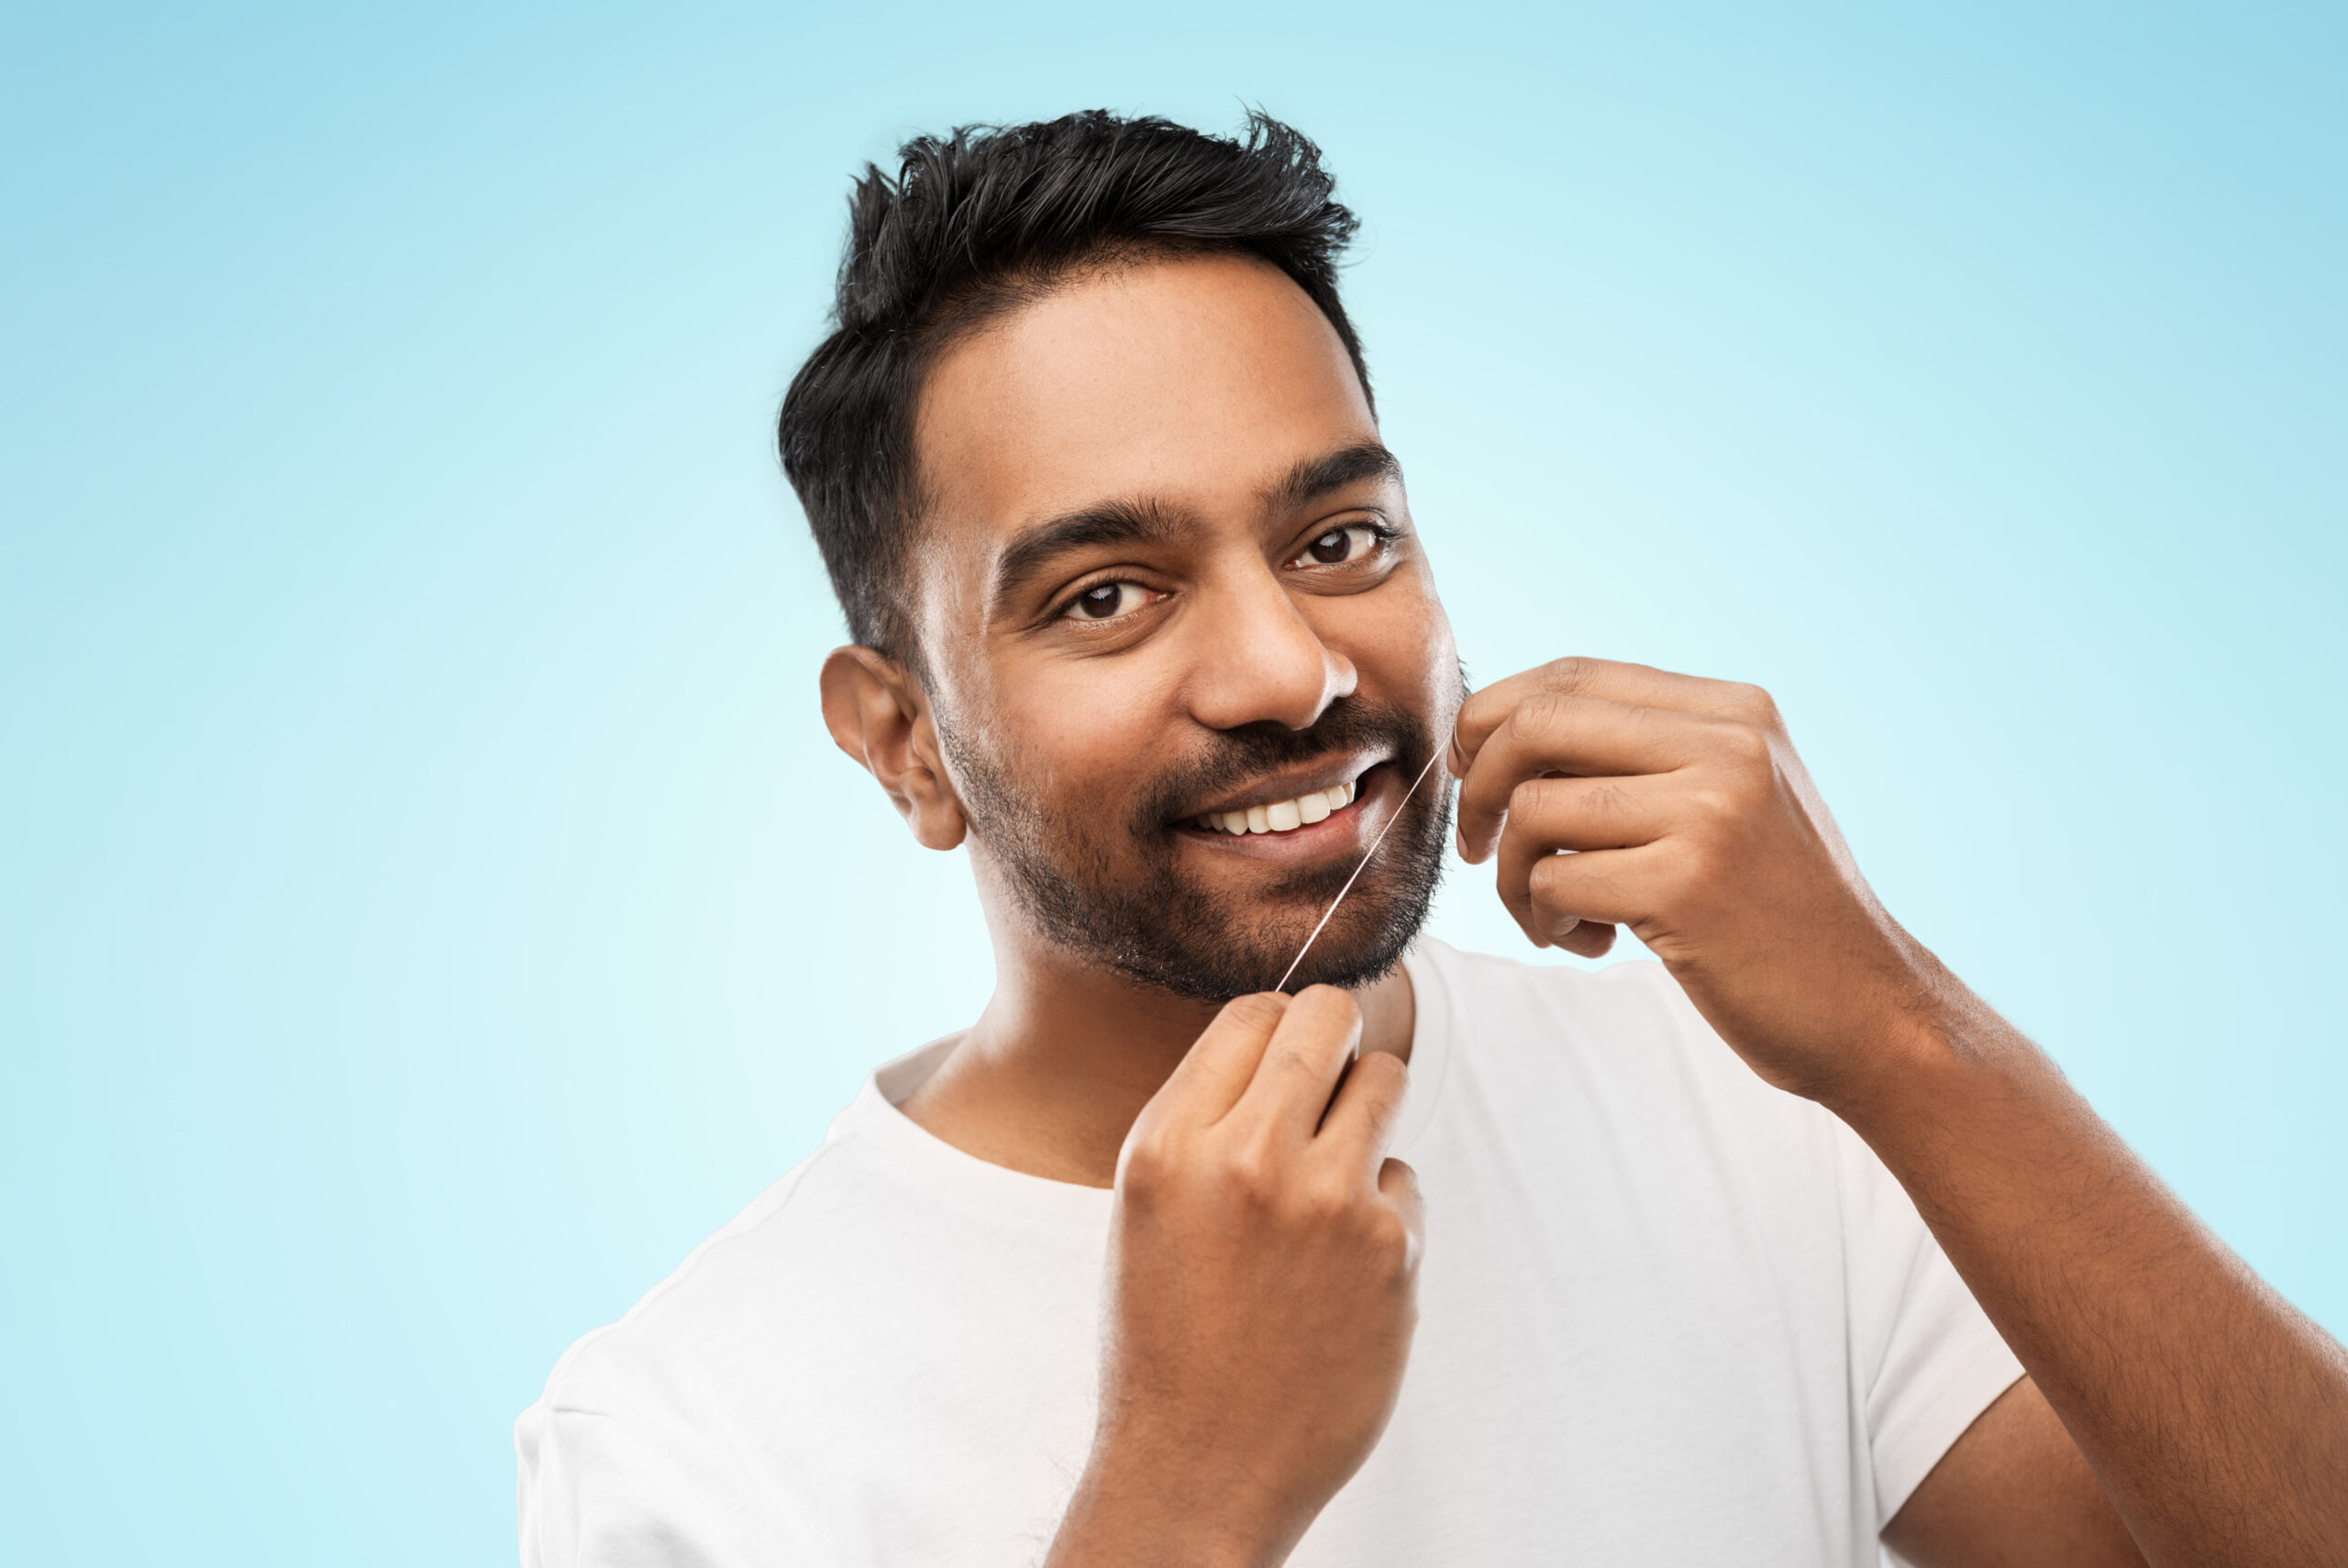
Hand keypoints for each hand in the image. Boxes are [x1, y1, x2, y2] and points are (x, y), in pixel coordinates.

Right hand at [1048, 987, 1423, 1567]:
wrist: (1201, 1468)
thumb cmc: (1168, 1333)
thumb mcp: (1151, 1208)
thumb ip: (1206, 1120)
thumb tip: (1285, 1034)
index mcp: (1170, 1144)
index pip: (1252, 1012)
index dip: (1280, 1025)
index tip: (1288, 1055)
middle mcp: (1247, 1157)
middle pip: (1330, 1016)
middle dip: (1338, 1037)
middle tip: (1333, 1078)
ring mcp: (1327, 1201)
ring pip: (1386, 1081)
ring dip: (1368, 1112)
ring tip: (1333, 1176)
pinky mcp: (1392, 1250)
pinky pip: (1406, 1180)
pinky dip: (1383, 1211)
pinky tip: (1339, 1271)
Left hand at [1450, 657, 1942, 1103]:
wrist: (1868, 1012)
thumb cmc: (1775, 914)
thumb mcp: (1732, 799)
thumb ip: (1645, 753)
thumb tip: (1498, 728)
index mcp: (1735, 709)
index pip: (1571, 674)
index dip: (1495, 719)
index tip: (1475, 776)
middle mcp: (1727, 743)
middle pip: (1534, 724)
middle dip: (1479, 788)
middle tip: (1477, 846)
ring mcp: (1709, 812)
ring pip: (1533, 810)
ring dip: (1511, 875)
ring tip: (1556, 916)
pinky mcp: (1686, 886)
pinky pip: (1551, 881)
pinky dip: (1544, 918)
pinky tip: (1591, 943)